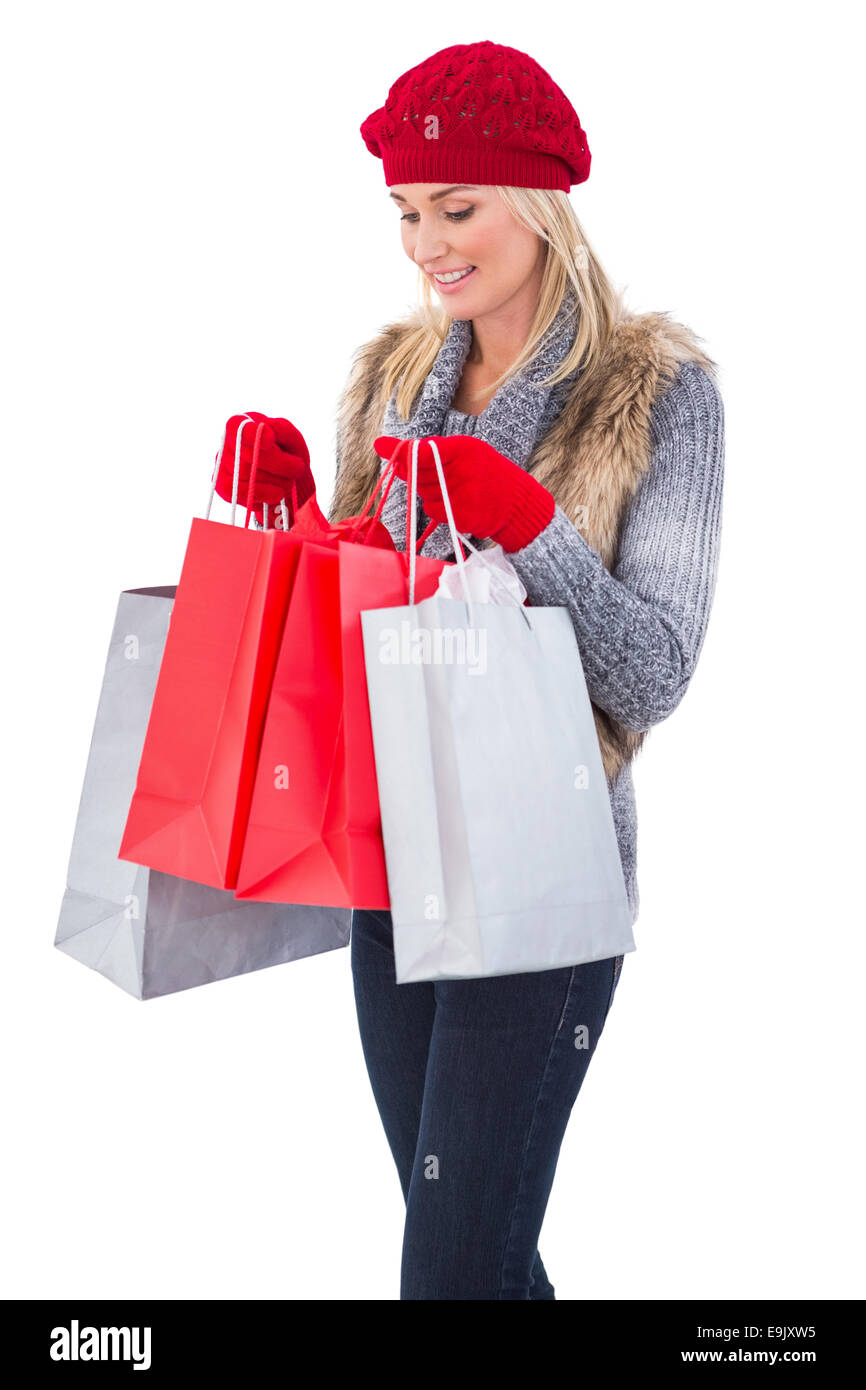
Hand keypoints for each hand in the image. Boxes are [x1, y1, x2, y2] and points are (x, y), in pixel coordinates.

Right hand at [215, 412, 314, 525]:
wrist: (290, 482)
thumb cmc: (288, 454)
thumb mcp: (292, 438)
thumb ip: (281, 429)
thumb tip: (265, 431)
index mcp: (242, 423)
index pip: (236, 425)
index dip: (252, 433)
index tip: (270, 440)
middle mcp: (228, 442)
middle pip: (246, 453)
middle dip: (277, 463)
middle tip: (298, 468)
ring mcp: (223, 465)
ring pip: (243, 473)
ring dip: (273, 480)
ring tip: (289, 482)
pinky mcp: (224, 487)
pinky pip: (237, 491)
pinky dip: (262, 493)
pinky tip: (278, 493)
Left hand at [373, 433, 554, 551]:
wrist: (519, 505)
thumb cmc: (491, 476)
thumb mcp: (470, 453)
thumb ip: (437, 453)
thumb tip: (402, 453)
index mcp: (464, 448)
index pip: (424, 449)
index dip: (401, 450)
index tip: (379, 445)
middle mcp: (462, 469)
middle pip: (417, 473)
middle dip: (416, 474)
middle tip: (438, 476)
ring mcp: (461, 494)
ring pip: (423, 493)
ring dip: (430, 493)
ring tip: (456, 490)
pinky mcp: (460, 515)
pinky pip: (433, 511)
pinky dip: (439, 509)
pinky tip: (459, 504)